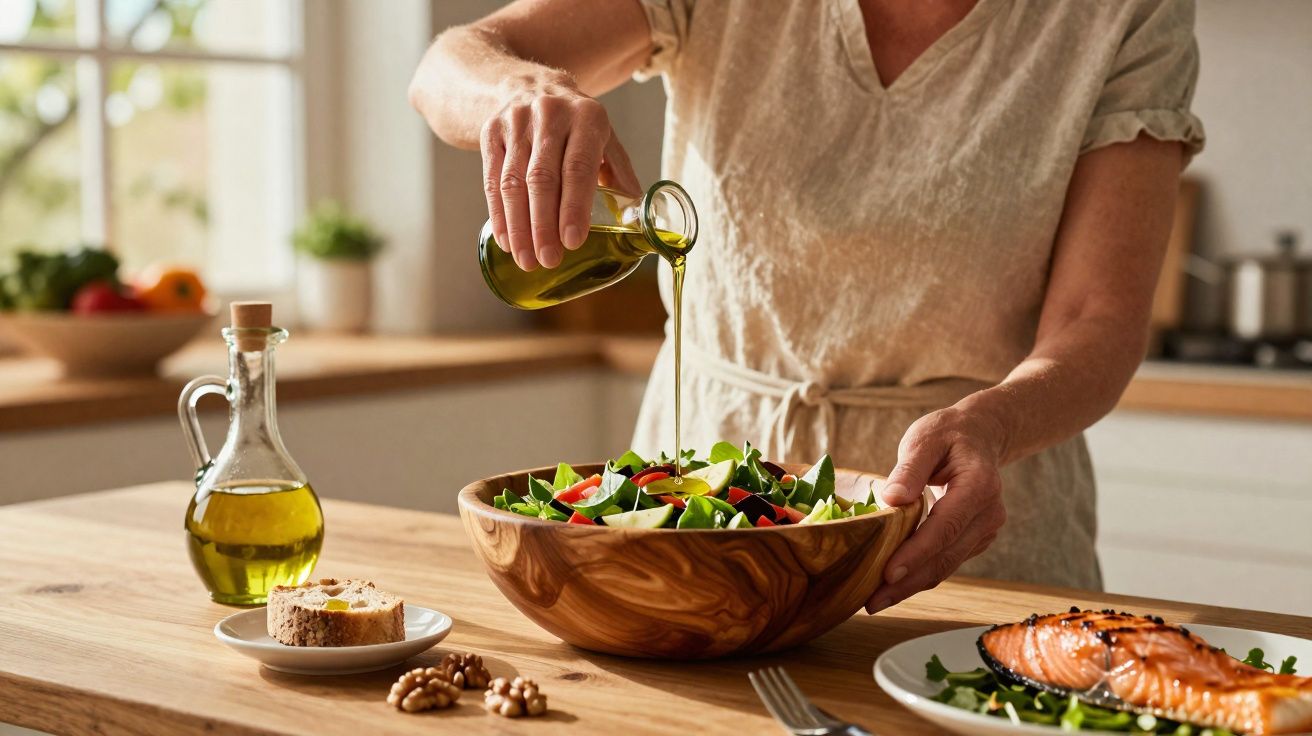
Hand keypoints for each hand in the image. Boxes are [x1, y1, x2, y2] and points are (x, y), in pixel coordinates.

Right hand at [480, 79, 639, 270]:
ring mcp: (516, 121)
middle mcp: (550, 114)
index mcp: (587, 117)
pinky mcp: (491, 132)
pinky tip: (507, 240)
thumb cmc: (577, 123)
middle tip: (548, 260)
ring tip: (527, 260)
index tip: (573, 242)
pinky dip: (498, 214)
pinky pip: (491, 179)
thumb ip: (620, 174)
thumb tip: (637, 220)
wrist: (531, 83)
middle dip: (544, 225)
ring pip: (513, 182)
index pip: (578, 167)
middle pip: (542, 178)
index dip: (574, 207)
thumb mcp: (605, 137)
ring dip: (519, 227)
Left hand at [865, 406, 1007, 612]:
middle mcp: (988, 514)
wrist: (979, 437)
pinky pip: (946, 562)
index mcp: (978, 485)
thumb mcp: (925, 438)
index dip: (916, 553)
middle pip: (945, 556)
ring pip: (946, 566)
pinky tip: (892, 586)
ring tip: (875, 601)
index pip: (944, 526)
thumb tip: (893, 499)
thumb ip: (910, 467)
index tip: (888, 573)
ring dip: (911, 586)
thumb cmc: (948, 435)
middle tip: (871, 602)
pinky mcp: (975, 540)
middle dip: (908, 582)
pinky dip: (920, 575)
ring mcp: (985, 530)